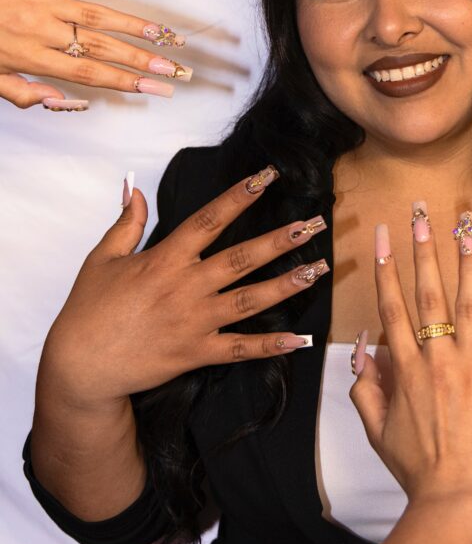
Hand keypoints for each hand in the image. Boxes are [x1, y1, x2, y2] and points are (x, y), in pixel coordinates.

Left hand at [0, 0, 192, 108]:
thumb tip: (67, 104)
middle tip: (176, 68)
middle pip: (102, 49)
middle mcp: (43, 30)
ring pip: (100, 14)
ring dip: (137, 27)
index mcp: (30, 57)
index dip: (126, 82)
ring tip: (168, 36)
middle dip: (143, 60)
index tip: (157, 89)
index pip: (89, 74)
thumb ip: (23, 93)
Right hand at [39, 168, 327, 406]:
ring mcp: (195, 321)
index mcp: (166, 259)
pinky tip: (298, 338)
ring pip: (250, 299)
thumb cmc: (89, 311)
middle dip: (281, 239)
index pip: (210, 219)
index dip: (240, 195)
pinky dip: (270, 345)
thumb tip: (136, 189)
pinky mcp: (197, 352)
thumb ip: (126, 224)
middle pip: (242, 257)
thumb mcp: (101, 259)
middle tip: (315, 224)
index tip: (267, 176)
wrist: (80, 367)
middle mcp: (187, 286)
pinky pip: (240, 348)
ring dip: (287, 284)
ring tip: (319, 269)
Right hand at [350, 211, 471, 521]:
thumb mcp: (376, 429)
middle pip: (427, 292)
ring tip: (467, 226)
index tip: (381, 235)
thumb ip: (365, 387)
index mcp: (403, 368)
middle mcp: (436, 357)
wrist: (455, 499)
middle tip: (421, 213)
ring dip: (466, 261)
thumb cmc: (416, 467)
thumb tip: (363, 350)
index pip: (392, 305)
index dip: (385, 266)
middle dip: (423, 248)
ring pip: (468, 301)